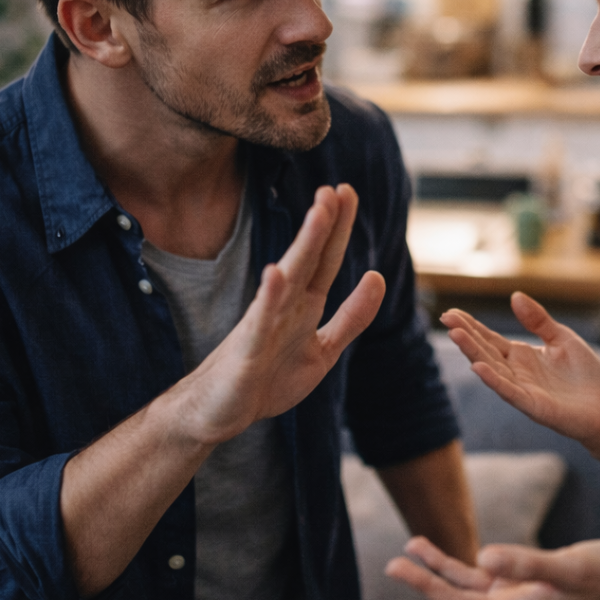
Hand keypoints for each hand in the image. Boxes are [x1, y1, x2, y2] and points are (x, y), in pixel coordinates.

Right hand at [174, 183, 384, 444]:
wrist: (222, 411)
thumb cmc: (269, 379)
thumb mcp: (324, 350)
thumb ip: (352, 318)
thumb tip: (376, 277)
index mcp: (304, 305)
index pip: (325, 259)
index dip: (338, 228)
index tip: (348, 192)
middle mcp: (284, 306)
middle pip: (308, 258)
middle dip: (324, 224)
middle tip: (336, 188)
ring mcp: (264, 323)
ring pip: (288, 278)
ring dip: (304, 246)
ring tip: (319, 214)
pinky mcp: (248, 348)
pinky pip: (261, 320)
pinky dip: (270, 297)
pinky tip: (277, 273)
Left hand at [383, 536, 599, 599]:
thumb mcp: (569, 566)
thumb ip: (526, 563)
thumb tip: (482, 556)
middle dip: (420, 590)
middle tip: (389, 566)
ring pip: (462, 591)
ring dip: (434, 573)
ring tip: (403, 550)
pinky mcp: (519, 587)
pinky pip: (478, 579)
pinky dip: (455, 566)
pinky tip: (436, 551)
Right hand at [441, 292, 599, 453]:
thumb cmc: (586, 377)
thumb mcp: (563, 339)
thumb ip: (539, 320)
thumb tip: (515, 296)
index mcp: (522, 356)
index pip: (490, 339)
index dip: (471, 326)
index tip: (451, 314)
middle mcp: (517, 373)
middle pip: (485, 351)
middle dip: (465, 335)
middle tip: (445, 319)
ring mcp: (523, 389)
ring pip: (492, 368)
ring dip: (473, 353)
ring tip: (455, 335)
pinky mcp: (533, 405)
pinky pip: (509, 391)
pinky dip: (493, 380)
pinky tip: (478, 367)